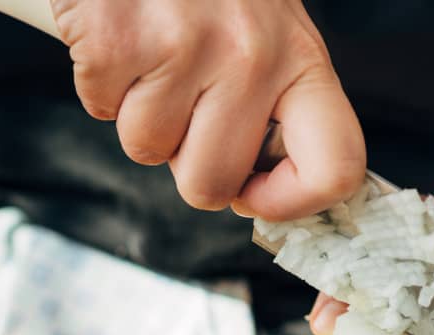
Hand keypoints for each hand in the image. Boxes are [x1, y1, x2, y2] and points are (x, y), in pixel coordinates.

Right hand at [49, 0, 364, 219]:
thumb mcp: (271, 32)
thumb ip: (278, 106)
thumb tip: (253, 191)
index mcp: (302, 59)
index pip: (336, 167)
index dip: (291, 203)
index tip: (255, 197)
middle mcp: (252, 56)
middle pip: (212, 183)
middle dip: (185, 162)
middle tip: (184, 108)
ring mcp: (183, 46)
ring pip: (146, 150)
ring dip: (137, 114)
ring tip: (152, 56)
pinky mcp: (116, 38)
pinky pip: (98, 108)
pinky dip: (99, 82)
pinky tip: (122, 39)